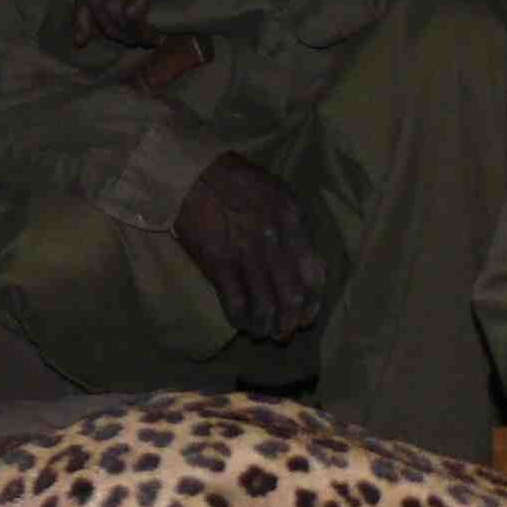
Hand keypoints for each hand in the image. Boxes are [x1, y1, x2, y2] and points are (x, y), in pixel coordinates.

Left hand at [70, 0, 236, 48]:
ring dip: (125, 32)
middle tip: (122, 43)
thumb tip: (111, 4)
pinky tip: (155, 37)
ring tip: (144, 39)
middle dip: (102, 27)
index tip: (82, 39)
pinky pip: (133, 12)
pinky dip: (140, 31)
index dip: (81, 13)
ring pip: (111, 8)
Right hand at [173, 152, 326, 343]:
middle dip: (290, 323)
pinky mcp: (218, 264)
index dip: (312, 303)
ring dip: (266, 327)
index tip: (307, 316)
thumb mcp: (279, 193)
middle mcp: (273, 241)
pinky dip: (241, 320)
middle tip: (284, 332)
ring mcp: (245, 254)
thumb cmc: (239, 181)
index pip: (313, 274)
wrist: (193, 174)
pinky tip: (241, 324)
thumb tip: (306, 263)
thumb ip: (296, 227)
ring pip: (264, 307)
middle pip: (290, 297)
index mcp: (292, 222)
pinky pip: (235, 303)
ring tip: (263, 332)